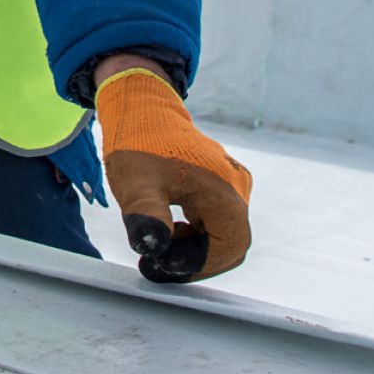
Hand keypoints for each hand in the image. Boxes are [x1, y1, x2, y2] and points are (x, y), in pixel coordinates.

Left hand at [96, 66, 252, 282]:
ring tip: (157, 244)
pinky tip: (167, 227)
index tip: (161, 266)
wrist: (140, 106)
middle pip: (228, 244)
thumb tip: (153, 248)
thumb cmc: (138, 143)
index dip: (197, 265)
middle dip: (194, 259)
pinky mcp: (220, 180)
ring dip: (193, 247)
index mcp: (225, 191)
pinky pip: (216, 218)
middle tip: (157, 264)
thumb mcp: (136, 184)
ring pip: (222, 232)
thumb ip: (147, 217)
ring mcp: (231, 182)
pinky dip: (194, 232)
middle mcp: (237, 187)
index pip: (228, 248)